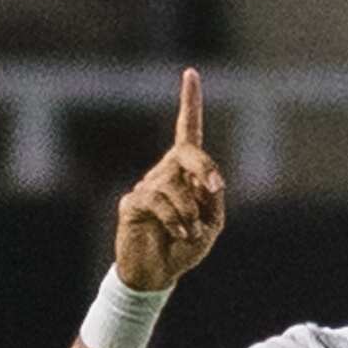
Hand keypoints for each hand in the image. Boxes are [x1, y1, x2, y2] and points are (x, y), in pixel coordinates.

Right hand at [114, 67, 225, 290]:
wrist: (158, 274)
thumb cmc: (187, 246)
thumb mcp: (212, 222)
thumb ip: (212, 198)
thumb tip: (206, 179)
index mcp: (186, 172)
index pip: (188, 131)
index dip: (190, 103)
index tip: (190, 73)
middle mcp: (165, 171)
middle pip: (186, 151)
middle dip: (204, 166)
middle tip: (214, 187)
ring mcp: (147, 185)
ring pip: (174, 184)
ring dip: (189, 212)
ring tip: (188, 233)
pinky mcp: (132, 202)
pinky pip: (157, 201)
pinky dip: (175, 220)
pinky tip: (179, 234)